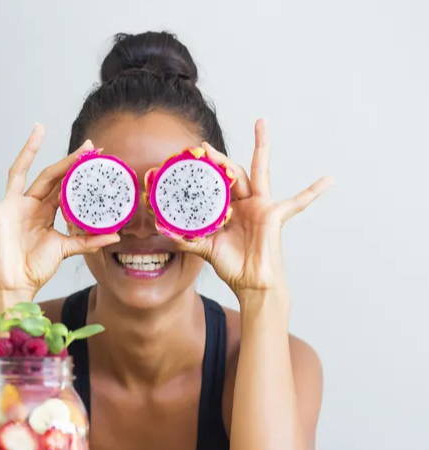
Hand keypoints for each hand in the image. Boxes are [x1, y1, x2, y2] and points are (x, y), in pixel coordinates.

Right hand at [0, 123, 119, 295]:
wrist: (17, 285)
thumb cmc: (35, 267)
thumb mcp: (65, 249)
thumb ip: (88, 241)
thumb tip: (116, 237)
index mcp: (44, 210)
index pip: (64, 185)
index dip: (79, 171)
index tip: (98, 155)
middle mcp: (29, 204)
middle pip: (50, 174)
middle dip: (68, 160)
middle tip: (89, 145)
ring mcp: (12, 207)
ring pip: (21, 172)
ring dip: (29, 151)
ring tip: (38, 130)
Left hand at [166, 118, 333, 296]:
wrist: (251, 284)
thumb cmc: (232, 265)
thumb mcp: (204, 248)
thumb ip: (186, 237)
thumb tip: (161, 228)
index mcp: (227, 210)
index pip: (213, 186)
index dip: (201, 175)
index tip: (185, 163)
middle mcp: (244, 203)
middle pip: (232, 172)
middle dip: (219, 157)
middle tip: (204, 144)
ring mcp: (260, 206)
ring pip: (259, 171)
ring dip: (262, 147)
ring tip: (262, 123)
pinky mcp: (275, 214)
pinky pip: (299, 202)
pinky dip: (314, 191)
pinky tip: (328, 180)